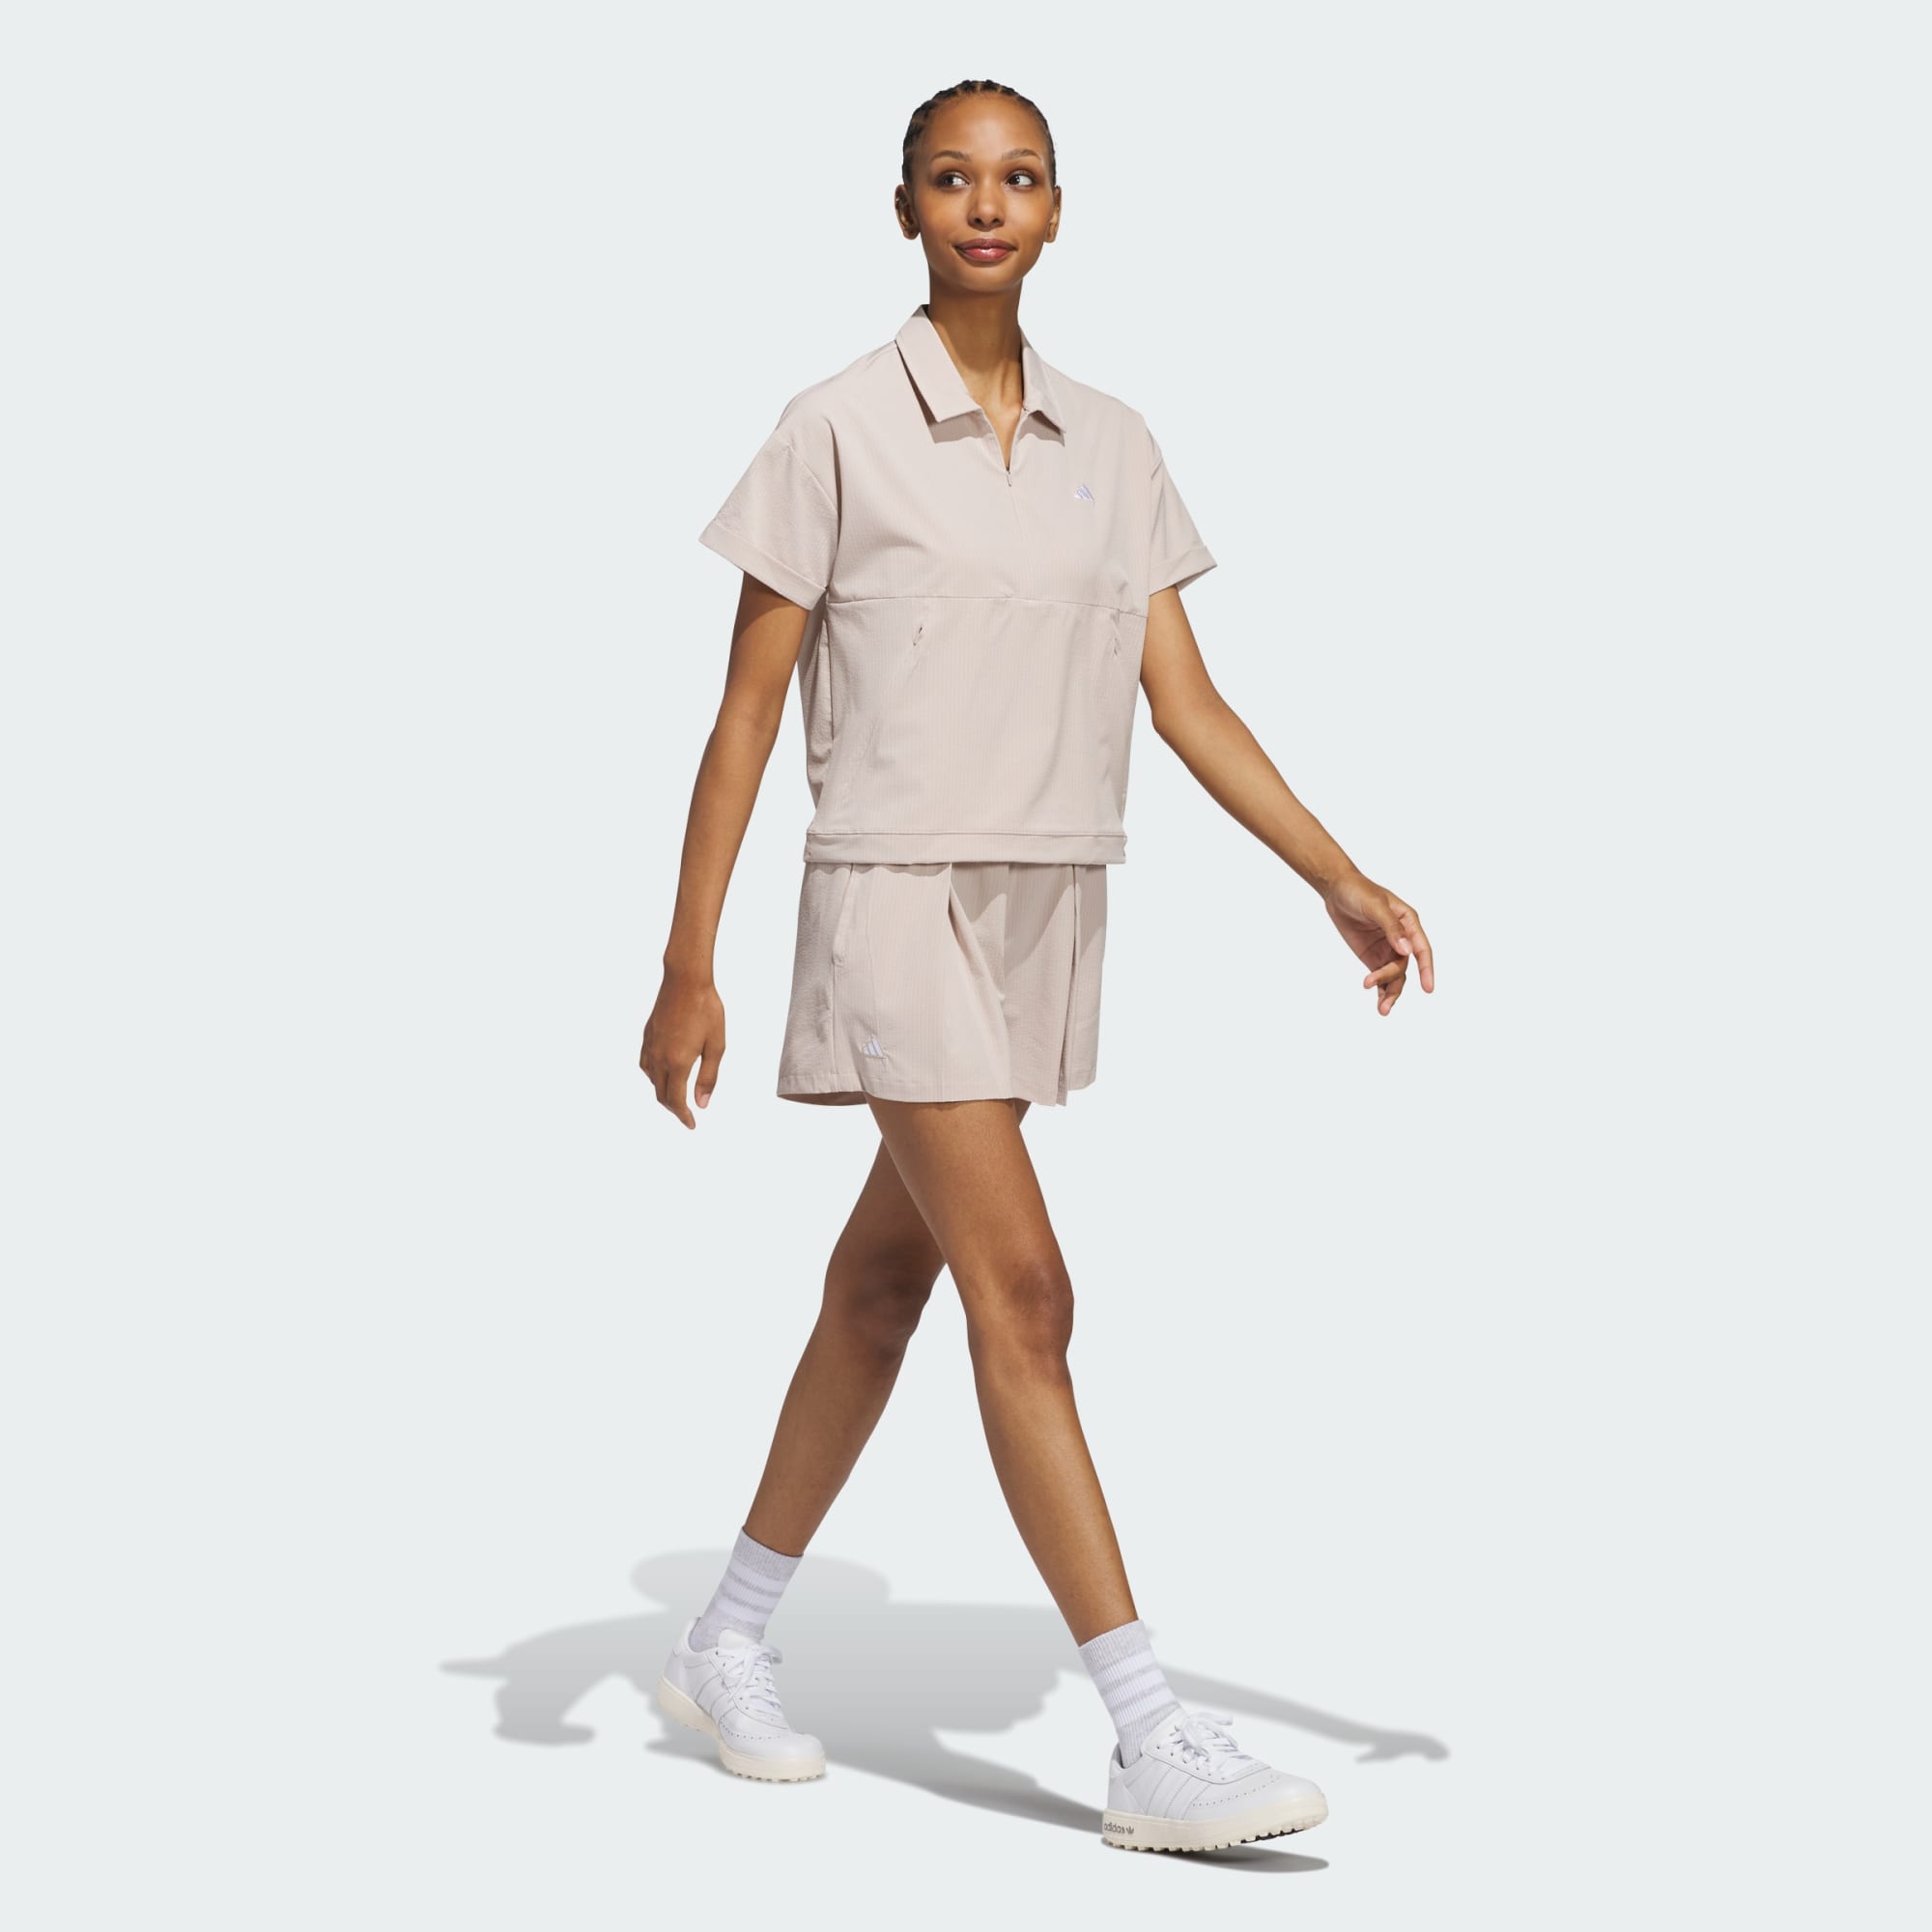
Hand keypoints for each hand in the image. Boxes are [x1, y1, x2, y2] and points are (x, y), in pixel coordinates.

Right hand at [639, 966, 725, 1125]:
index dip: (683, 1116)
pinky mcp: (647, 1036)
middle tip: (687, 1115)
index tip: (692, 1124)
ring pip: (651, 1081)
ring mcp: (650, 1046)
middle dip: (674, 1108)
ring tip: (678, 1097)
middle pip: (661, 1094)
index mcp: (678, 1062)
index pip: (676, 1100)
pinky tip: (663, 1074)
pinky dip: (654, 1077)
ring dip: (663, 1093)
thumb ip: (708, 1077)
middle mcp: (659, 1057)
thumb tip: (702, 1104)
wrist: (685, 980)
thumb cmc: (706, 1010)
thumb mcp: (716, 1045)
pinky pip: (645, 1065)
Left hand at [1322, 871, 1434, 1016]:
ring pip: (1394, 975)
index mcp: (1409, 923)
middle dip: (1393, 983)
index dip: (1427, 969)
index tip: (1428, 988)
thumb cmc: (1359, 891)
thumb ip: (1391, 928)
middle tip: (1380, 997)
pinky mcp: (1373, 956)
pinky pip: (1381, 976)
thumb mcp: (1375, 906)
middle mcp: (1402, 938)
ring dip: (1389, 992)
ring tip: (1382, 1010)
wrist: (1337, 890)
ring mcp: (1387, 949)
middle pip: (1403, 966)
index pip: (1422, 949)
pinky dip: (1381, 990)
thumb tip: (1406, 950)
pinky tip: (1379, 1003)